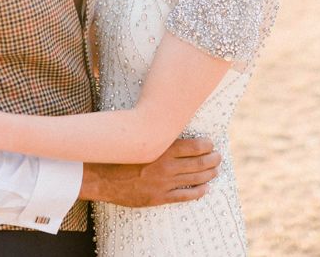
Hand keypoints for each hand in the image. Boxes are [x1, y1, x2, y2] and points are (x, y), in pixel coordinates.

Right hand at [80, 137, 220, 205]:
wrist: (101, 176)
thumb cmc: (119, 152)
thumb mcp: (138, 137)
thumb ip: (156, 133)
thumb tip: (168, 122)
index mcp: (162, 148)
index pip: (195, 146)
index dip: (207, 145)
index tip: (211, 144)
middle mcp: (166, 166)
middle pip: (199, 163)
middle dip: (213, 160)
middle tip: (218, 157)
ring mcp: (164, 183)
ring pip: (195, 179)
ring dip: (209, 174)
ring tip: (215, 170)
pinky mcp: (158, 197)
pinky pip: (184, 196)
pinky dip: (198, 192)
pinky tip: (205, 188)